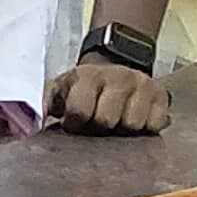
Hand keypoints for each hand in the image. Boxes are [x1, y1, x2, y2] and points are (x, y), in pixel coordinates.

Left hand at [47, 59, 168, 135]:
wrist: (115, 67)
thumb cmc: (82, 87)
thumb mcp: (58, 90)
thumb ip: (44, 105)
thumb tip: (34, 125)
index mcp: (86, 75)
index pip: (80, 111)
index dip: (76, 124)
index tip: (75, 124)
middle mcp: (118, 76)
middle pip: (107, 120)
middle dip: (99, 127)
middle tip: (97, 123)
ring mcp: (143, 84)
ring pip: (133, 124)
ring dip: (122, 129)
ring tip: (116, 120)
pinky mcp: (162, 95)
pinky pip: (155, 125)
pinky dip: (145, 128)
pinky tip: (134, 119)